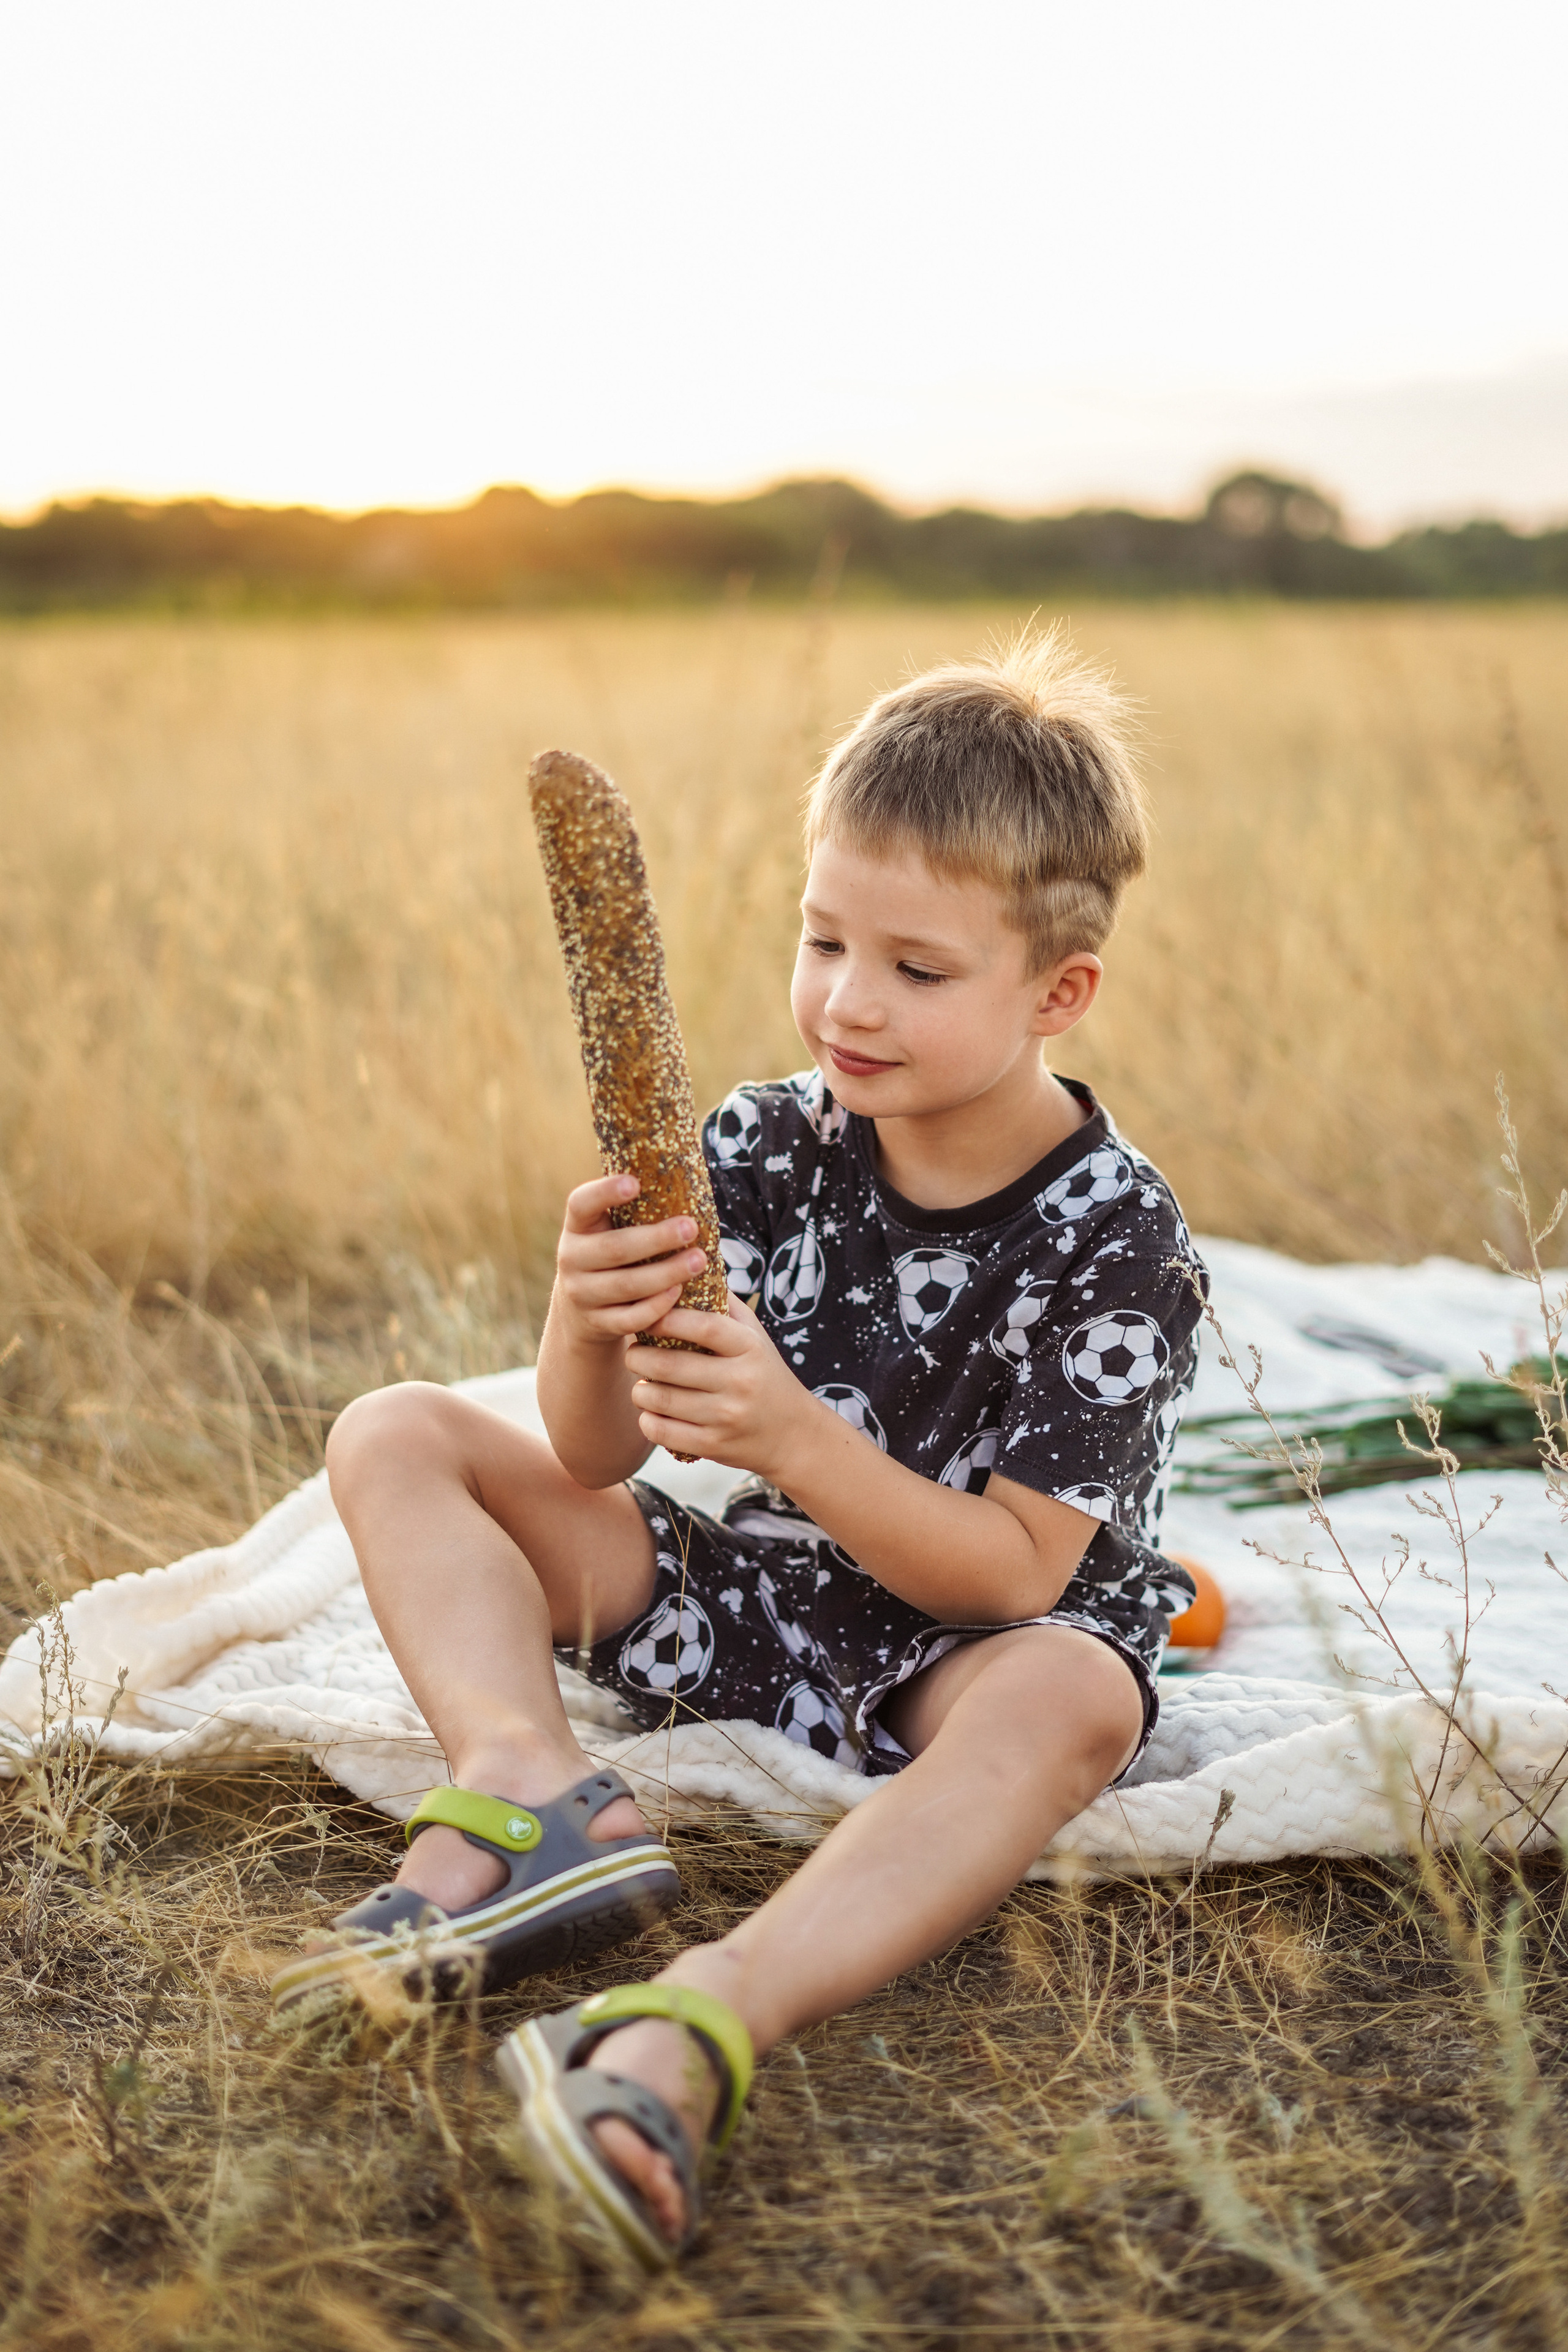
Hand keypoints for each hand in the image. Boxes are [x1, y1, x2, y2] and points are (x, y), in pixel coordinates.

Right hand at [553, 1174, 712, 1348]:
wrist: (582, 1311)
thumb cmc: (613, 1255)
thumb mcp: (610, 1230)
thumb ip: (633, 1210)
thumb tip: (685, 1170)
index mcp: (577, 1226)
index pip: (580, 1203)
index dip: (604, 1192)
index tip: (635, 1183)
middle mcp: (571, 1258)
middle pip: (614, 1248)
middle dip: (656, 1239)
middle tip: (691, 1228)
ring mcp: (581, 1294)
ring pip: (625, 1285)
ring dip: (666, 1273)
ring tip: (699, 1260)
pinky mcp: (596, 1324)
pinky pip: (629, 1318)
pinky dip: (656, 1306)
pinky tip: (679, 1292)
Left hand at [625, 1296, 812, 1477]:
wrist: (792, 1433)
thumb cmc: (763, 1374)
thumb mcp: (755, 1335)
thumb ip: (724, 1304)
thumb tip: (688, 1266)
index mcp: (749, 1348)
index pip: (703, 1326)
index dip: (667, 1319)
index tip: (646, 1316)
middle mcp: (739, 1382)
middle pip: (670, 1366)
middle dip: (638, 1357)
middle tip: (633, 1352)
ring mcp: (726, 1416)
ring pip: (660, 1400)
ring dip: (639, 1390)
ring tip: (640, 1382)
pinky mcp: (714, 1446)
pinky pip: (662, 1431)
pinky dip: (647, 1420)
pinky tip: (651, 1411)